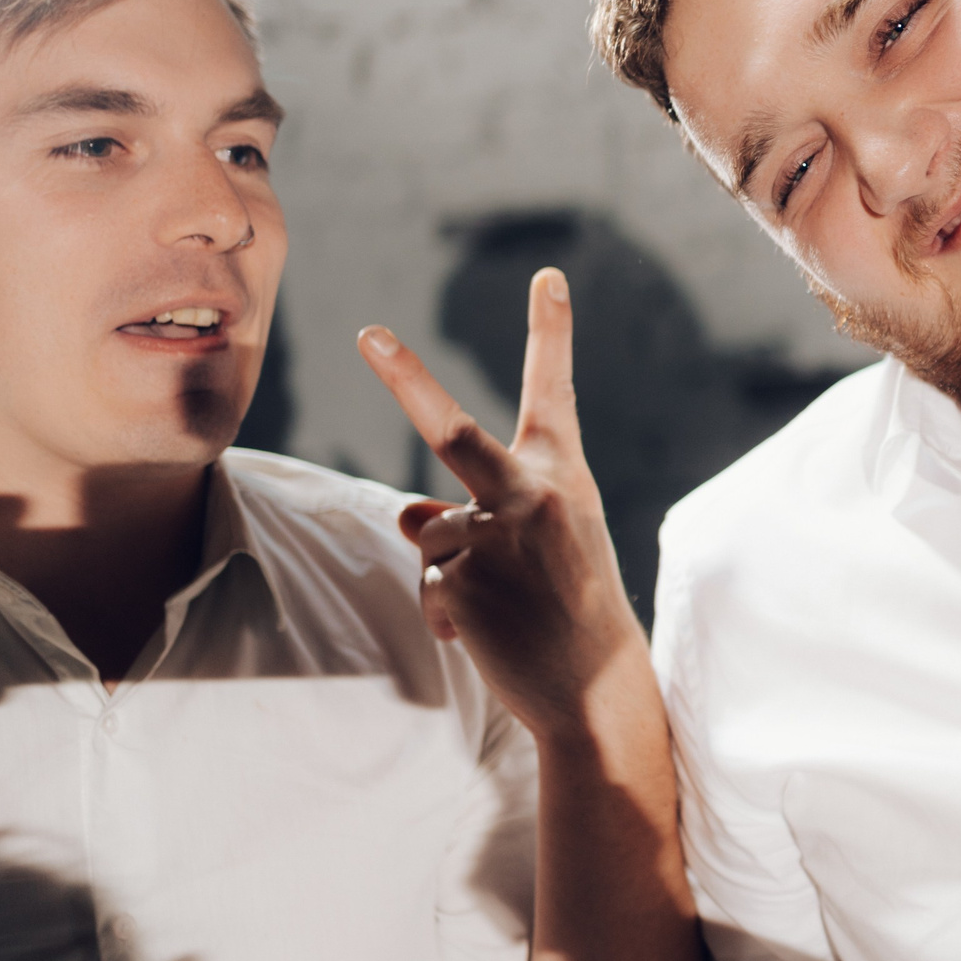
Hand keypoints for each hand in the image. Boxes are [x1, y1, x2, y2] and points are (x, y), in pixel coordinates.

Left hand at [357, 268, 641, 743]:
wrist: (592, 684)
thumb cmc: (572, 602)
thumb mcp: (542, 541)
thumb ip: (479, 513)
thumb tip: (402, 512)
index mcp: (562, 474)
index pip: (554, 391)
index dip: (551, 331)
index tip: (547, 277)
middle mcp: (531, 495)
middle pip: (453, 429)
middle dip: (406, 378)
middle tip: (367, 333)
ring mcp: (494, 538)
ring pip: (430, 531)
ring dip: (450, 569)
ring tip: (503, 604)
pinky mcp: (462, 582)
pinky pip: (429, 582)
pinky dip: (446, 611)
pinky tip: (486, 632)